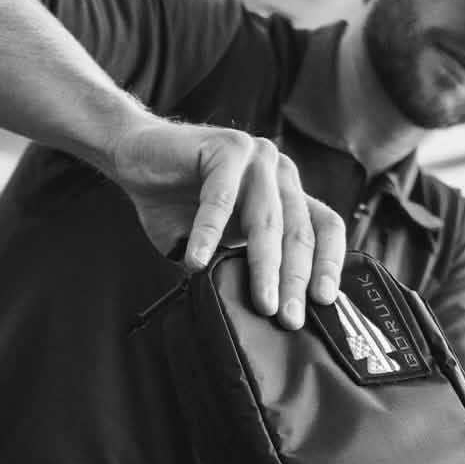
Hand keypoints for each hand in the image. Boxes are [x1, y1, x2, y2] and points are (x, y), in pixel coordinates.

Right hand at [107, 115, 345, 328]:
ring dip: (265, 266)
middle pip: (298, 231)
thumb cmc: (178, 205)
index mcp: (287, 194)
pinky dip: (208, 233)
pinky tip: (198, 261)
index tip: (324, 300)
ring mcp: (256, 156)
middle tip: (289, 316)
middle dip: (295, 280)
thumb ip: (243, 266)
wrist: (135, 160)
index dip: (329, 264)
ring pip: (266, 220)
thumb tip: (263, 312)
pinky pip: (221, 198)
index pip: (324, 228)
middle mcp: (279, 173)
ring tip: (261, 301)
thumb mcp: (221, 243)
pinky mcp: (226, 147)